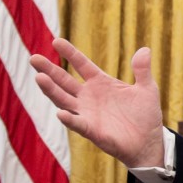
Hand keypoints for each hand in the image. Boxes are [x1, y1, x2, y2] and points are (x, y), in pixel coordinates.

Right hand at [30, 38, 165, 167]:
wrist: (149, 142)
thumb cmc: (145, 115)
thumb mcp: (147, 89)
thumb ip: (142, 70)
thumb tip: (146, 49)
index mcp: (100, 83)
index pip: (81, 64)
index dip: (70, 53)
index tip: (56, 41)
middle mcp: (88, 96)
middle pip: (64, 81)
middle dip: (49, 70)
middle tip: (34, 58)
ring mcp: (87, 113)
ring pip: (63, 100)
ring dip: (51, 90)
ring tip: (39, 78)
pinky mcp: (91, 130)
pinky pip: (77, 124)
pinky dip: (69, 119)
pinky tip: (61, 113)